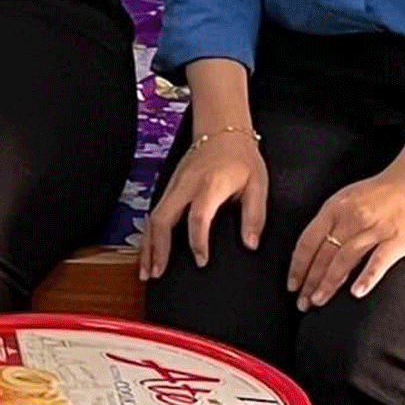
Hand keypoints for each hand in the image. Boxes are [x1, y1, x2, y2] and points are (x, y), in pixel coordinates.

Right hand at [139, 131, 267, 281]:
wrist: (222, 131)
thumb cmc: (241, 158)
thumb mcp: (258, 185)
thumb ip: (254, 216)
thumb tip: (250, 243)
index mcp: (210, 184)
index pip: (199, 216)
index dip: (198, 241)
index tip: (201, 261)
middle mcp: (186, 185)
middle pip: (163, 218)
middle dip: (158, 248)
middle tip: (157, 273)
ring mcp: (174, 185)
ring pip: (152, 217)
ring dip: (147, 245)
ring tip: (146, 271)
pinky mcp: (169, 187)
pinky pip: (153, 213)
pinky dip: (148, 235)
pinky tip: (148, 251)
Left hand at [287, 170, 404, 309]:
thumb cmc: (380, 193)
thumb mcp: (346, 199)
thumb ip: (330, 222)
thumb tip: (312, 250)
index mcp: (334, 208)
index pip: (308, 242)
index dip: (298, 265)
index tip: (291, 284)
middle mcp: (351, 218)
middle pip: (323, 254)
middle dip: (309, 280)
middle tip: (301, 302)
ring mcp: (375, 229)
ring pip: (345, 259)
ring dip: (329, 282)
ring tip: (319, 300)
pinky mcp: (397, 239)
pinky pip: (379, 260)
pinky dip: (367, 276)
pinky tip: (356, 292)